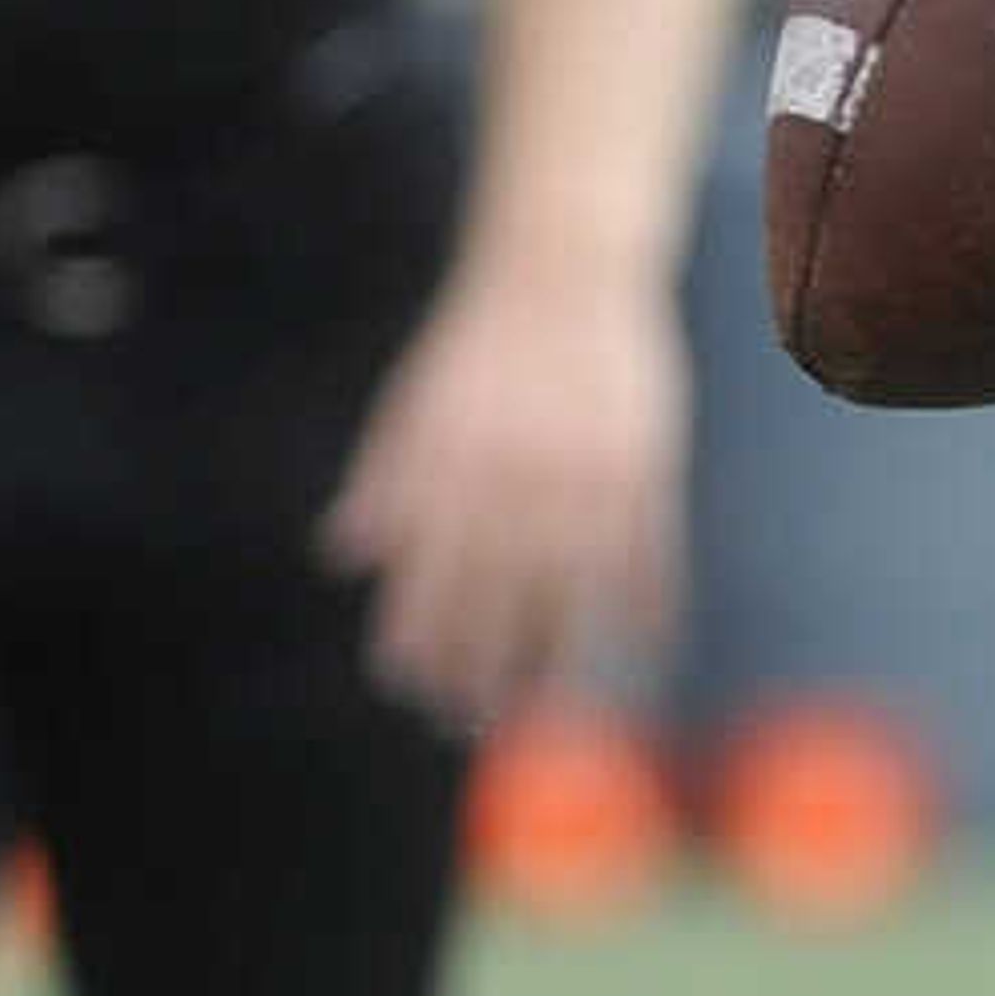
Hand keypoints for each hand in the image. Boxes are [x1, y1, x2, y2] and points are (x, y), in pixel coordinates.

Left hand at [318, 255, 687, 730]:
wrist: (562, 273)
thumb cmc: (477, 345)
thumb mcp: (413, 409)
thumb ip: (384, 484)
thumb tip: (344, 558)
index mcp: (449, 471)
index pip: (427, 580)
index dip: (419, 643)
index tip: (413, 689)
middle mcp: (512, 484)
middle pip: (496, 603)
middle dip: (481, 672)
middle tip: (472, 723)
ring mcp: (583, 479)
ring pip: (573, 593)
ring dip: (562, 657)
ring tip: (551, 702)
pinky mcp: (643, 466)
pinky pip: (649, 554)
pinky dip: (650, 604)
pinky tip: (645, 647)